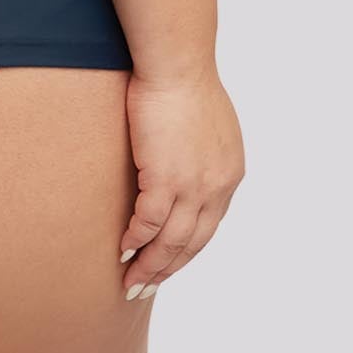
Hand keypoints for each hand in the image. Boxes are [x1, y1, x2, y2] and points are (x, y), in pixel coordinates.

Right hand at [118, 68, 243, 297]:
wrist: (177, 65)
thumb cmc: (185, 83)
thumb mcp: (209, 126)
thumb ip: (202, 152)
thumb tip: (186, 159)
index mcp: (229, 175)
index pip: (208, 226)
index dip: (186, 250)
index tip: (169, 263)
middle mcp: (217, 188)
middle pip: (192, 243)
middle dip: (168, 268)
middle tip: (145, 286)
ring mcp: (193, 187)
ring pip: (171, 241)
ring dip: (150, 265)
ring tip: (131, 281)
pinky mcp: (165, 178)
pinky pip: (148, 222)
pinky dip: (136, 240)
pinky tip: (123, 250)